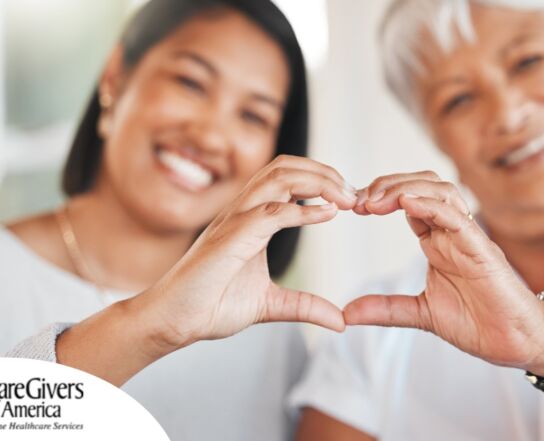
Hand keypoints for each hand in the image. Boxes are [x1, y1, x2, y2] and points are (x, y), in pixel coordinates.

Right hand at [139, 155, 357, 349]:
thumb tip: (340, 320)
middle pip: (286, 167)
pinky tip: (327, 214)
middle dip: (324, 173)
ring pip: (278, 178)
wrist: (173, 321)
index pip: (288, 179)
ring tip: (346, 198)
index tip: (351, 199)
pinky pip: (271, 212)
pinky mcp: (230, 238)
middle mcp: (242, 212)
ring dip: (318, 182)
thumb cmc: (211, 305)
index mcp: (251, 219)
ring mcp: (234, 221)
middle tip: (354, 194)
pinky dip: (303, 210)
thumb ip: (305, 306)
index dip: (322, 181)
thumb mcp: (271, 305)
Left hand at [346, 172, 543, 371]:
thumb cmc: (478, 323)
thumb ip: (386, 309)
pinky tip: (406, 203)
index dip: (380, 198)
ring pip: (440, 191)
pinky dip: (431, 205)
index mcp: (438, 242)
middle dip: (389, 184)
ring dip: (405, 188)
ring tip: (376, 199)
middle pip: (422, 186)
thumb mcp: (420, 313)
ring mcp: (467, 237)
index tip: (353, 206)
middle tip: (360, 199)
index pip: (408, 202)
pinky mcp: (482, 249)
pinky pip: (457, 217)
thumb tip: (348, 312)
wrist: (514, 343)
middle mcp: (452, 232)